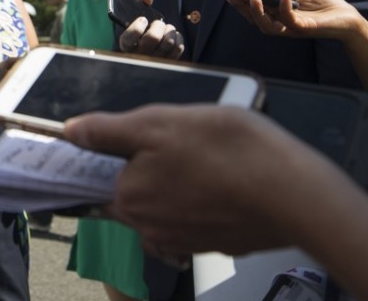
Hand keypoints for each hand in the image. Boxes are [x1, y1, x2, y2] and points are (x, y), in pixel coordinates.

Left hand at [63, 105, 316, 256]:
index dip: (102, 161)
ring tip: (203, 157)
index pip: (96, 183)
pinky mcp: (218, 244)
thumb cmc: (224, 150)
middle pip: (132, 194)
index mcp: (128, 199)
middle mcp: (150, 230)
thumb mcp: (157, 123)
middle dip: (145, 168)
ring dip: (175, 184)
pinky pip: (197, 218)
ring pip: (165, 206)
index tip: (119, 146)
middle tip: (176, 142)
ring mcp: (186, 242)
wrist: (296, 194)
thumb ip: (108, 131)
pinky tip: (223, 179)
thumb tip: (70, 132)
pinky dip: (203, 200)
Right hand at [117, 0, 183, 58]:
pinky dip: (178, 37)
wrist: (146, 53)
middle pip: (152, 38)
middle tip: (157, 23)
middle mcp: (139, 55)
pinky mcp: (168, 62)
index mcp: (126, 46)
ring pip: (168, 42)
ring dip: (170, 30)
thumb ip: (138, 6)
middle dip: (158, 25)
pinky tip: (172, 35)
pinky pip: (178, 47)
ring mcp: (154, 61)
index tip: (143, 20)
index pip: (129, 38)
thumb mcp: (132, 22)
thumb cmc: (138, 34)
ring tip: (166, 28)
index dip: (138, 26)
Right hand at [226, 0, 362, 40]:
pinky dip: (284, 8)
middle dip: (243, 10)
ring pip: (267, 26)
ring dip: (257, 13)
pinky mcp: (304, 29)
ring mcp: (292, 29)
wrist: (348, 17)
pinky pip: (289, 20)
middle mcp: (283, 25)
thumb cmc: (326, 5)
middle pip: (256, 21)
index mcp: (280, 17)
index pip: (256, 13)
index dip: (242, 5)